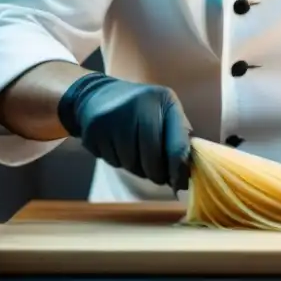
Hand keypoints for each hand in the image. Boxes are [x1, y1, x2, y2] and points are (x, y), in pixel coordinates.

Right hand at [57, 72, 191, 192]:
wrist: (97, 95)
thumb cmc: (141, 110)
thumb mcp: (164, 113)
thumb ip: (179, 138)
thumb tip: (185, 176)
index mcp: (164, 100)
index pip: (177, 145)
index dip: (179, 170)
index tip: (180, 186)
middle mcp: (140, 105)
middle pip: (152, 160)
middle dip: (155, 173)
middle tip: (155, 174)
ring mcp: (115, 117)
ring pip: (131, 164)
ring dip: (135, 168)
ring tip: (134, 152)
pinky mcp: (95, 129)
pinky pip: (112, 162)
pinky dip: (117, 161)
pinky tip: (117, 146)